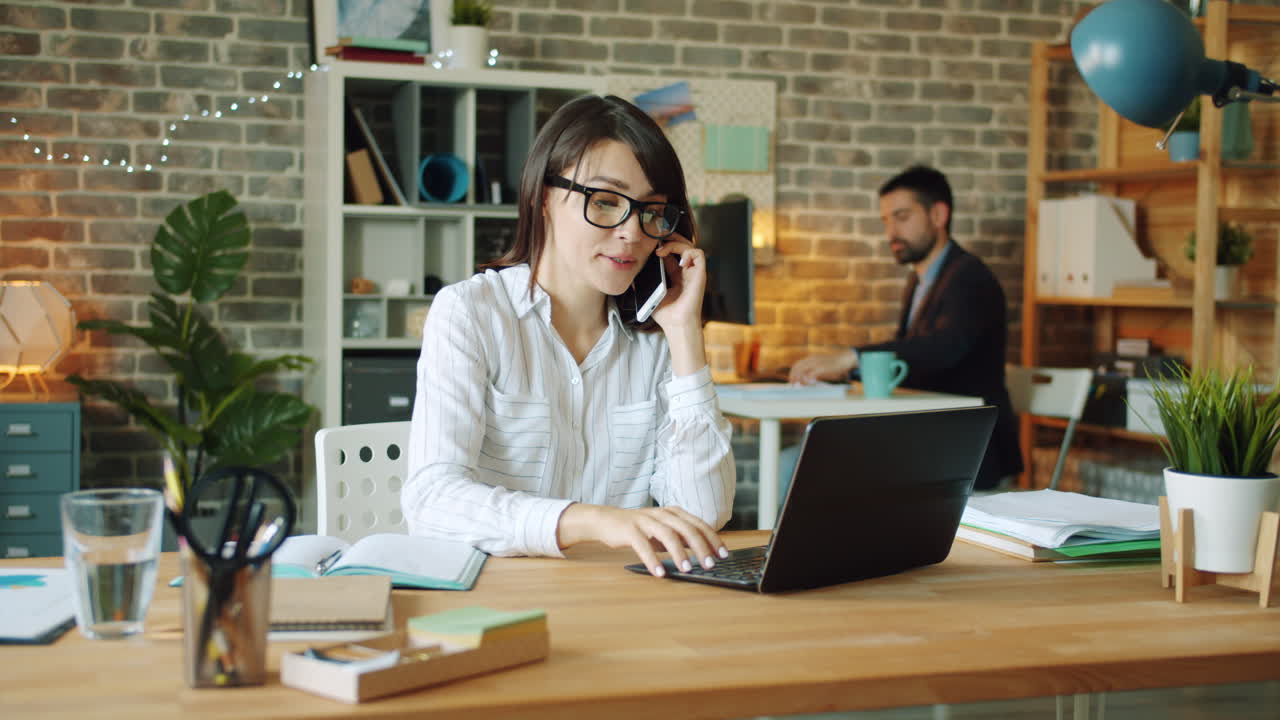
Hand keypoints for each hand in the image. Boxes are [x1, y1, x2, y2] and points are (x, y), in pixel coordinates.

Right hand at [557, 503, 728, 576]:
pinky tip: (659, 573)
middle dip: (701, 547)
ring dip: (679, 554)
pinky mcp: (630, 530)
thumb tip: (705, 553)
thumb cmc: (641, 528)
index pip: (699, 524)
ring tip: (687, 570)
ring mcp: (646, 520)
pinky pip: (643, 545)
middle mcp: (662, 514)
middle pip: (687, 529)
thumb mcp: (664, 530)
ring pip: (667, 535)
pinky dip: (653, 560)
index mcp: (674, 512)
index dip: (712, 539)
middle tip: (710, 565)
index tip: (723, 555)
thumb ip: (682, 538)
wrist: (608, 520)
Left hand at [649, 235, 704, 330]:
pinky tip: (678, 260)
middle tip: (656, 240)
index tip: (648, 245)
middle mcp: (685, 271)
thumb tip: (631, 275)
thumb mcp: (650, 295)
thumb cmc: (666, 315)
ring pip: (689, 245)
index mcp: (675, 274)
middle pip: (681, 244)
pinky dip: (688, 252)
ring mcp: (693, 272)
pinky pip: (699, 254)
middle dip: (669, 238)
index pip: (671, 251)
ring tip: (662, 250)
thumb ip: (643, 284)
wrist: (676, 325)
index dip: (661, 245)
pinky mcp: (700, 274)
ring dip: (675, 243)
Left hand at [789, 349, 856, 384]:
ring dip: (798, 378)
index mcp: (811, 358)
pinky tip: (807, 384)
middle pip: (797, 367)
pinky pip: (811, 374)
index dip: (792, 373)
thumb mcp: (820, 366)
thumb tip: (806, 379)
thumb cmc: (833, 365)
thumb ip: (813, 370)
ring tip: (798, 385)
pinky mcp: (821, 368)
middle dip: (793, 376)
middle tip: (793, 385)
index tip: (791, 380)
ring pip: (802, 370)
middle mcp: (812, 360)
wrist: (844, 359)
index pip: (797, 365)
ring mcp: (816, 363)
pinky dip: (807, 379)